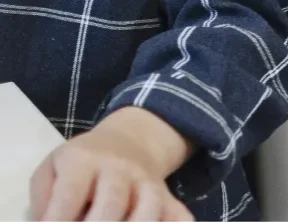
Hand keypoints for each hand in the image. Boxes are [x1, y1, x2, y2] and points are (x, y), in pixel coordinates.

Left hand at [30, 108, 193, 220]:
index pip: (70, 195)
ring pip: (150, 206)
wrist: (126, 139)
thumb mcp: (52, 168)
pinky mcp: (165, 194)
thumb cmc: (80, 162)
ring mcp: (145, 181)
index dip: (57, 221)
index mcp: (84, 160)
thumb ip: (42, 201)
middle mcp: (119, 168)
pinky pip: (179, 212)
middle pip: (112, 202)